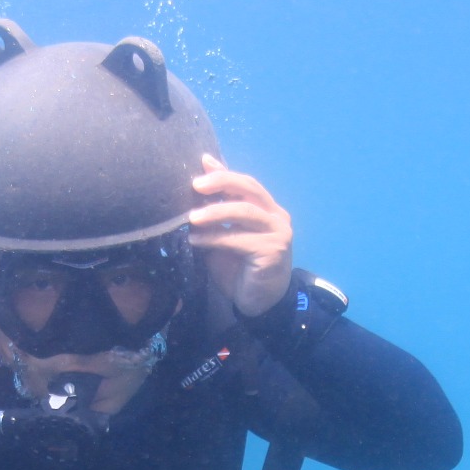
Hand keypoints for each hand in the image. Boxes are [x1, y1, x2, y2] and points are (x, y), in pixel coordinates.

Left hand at [186, 156, 294, 317]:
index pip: (246, 183)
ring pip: (244, 211)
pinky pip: (239, 239)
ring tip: (191, 218)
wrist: (260, 305)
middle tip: (196, 185)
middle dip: (221, 182)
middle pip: (249, 188)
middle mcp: (276, 216)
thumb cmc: (240, 271)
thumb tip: (196, 190)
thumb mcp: (223, 237)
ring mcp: (278, 232)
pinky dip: (215, 238)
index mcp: (267, 209)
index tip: (202, 164)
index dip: (224, 173)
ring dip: (215, 212)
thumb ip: (215, 216)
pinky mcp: (272, 250)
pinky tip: (196, 241)